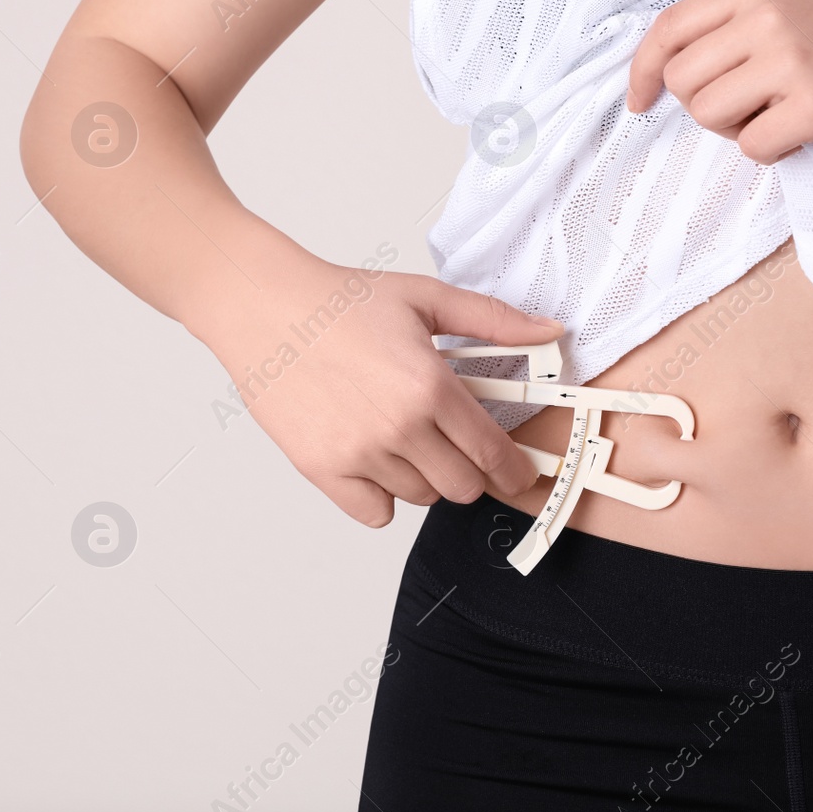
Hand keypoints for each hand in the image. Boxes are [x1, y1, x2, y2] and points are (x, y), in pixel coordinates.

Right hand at [193, 259, 564, 526]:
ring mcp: (359, 453)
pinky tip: (376, 461)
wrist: (264, 308)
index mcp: (430, 386)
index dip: (514, 470)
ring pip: (420, 498)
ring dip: (424, 477)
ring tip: (405, 437)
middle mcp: (398, 427)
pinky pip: (375, 513)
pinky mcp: (322, 469)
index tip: (519, 475)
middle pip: (462, 487)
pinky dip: (382, 496)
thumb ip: (492, 321)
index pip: (492, 453)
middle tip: (456, 447)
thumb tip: (548, 332)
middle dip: (470, 471)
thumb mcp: (424, 298)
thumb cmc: (336, 301)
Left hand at [626, 0, 812, 163]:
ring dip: (735, 129)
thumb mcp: (795, 6)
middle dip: (703, 107)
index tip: (640, 102)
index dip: (643, 70)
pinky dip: (770, 151)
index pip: (669, 28)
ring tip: (779, 115)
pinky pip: (751, 147)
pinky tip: (804, 133)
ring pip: (709, 115)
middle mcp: (769, 18)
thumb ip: (735, 27)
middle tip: (747, 107)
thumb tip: (664, 73)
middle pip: (683, 81)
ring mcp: (793, 61)